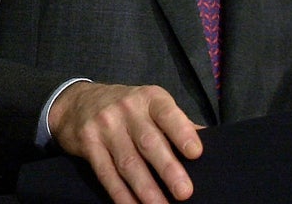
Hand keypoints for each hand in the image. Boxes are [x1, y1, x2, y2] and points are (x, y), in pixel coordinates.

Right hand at [47, 81, 203, 203]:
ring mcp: (105, 126)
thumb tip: (214, 143)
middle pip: (148, 142)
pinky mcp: (88, 143)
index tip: (196, 153)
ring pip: (128, 162)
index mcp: (149, 99)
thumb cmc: (127, 109)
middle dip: (167, 168)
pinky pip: (106, 173)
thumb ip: (179, 124)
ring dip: (145, 189)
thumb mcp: (152, 106)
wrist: (77, 102)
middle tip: (184, 192)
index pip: (167, 114)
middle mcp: (126, 109)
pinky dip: (121, 194)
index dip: (181, 132)